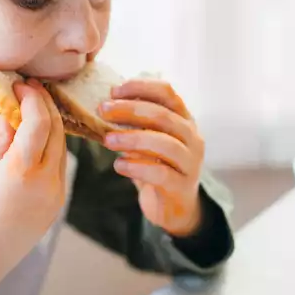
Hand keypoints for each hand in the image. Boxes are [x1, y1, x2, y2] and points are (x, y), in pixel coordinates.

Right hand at [0, 81, 66, 294]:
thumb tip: (11, 108)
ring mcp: (56, 194)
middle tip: (31, 90)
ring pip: (62, 148)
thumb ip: (1, 136)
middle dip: (45, 106)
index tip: (21, 85)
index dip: (32, 98)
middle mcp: (47, 182)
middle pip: (56, 131)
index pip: (38, 121)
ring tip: (32, 110)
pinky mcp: (58, 204)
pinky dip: (51, 147)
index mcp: (22, 171)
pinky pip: (60, 166)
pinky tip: (36, 139)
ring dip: (50, 125)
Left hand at [99, 80, 204, 237]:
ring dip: (133, 138)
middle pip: (164, 116)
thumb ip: (135, 122)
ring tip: (107, 140)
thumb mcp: (149, 139)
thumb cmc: (157, 166)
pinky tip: (119, 165)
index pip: (167, 92)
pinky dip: (137, 167)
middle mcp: (192, 137)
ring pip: (165, 144)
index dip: (141, 87)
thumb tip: (104, 103)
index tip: (114, 90)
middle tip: (102, 110)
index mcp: (184, 119)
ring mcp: (190, 163)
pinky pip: (161, 173)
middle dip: (130, 110)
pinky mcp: (182, 186)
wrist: (175, 207)